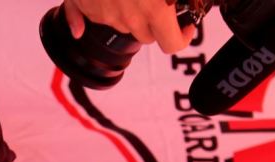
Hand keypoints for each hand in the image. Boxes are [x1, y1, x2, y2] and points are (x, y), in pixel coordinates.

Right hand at [63, 0, 195, 52]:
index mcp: (154, 7)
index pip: (172, 43)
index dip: (182, 37)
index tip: (185, 26)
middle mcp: (130, 16)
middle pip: (147, 37)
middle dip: (155, 25)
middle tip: (158, 3)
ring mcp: (107, 15)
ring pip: (125, 26)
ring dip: (132, 15)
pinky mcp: (89, 9)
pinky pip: (101, 16)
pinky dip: (106, 8)